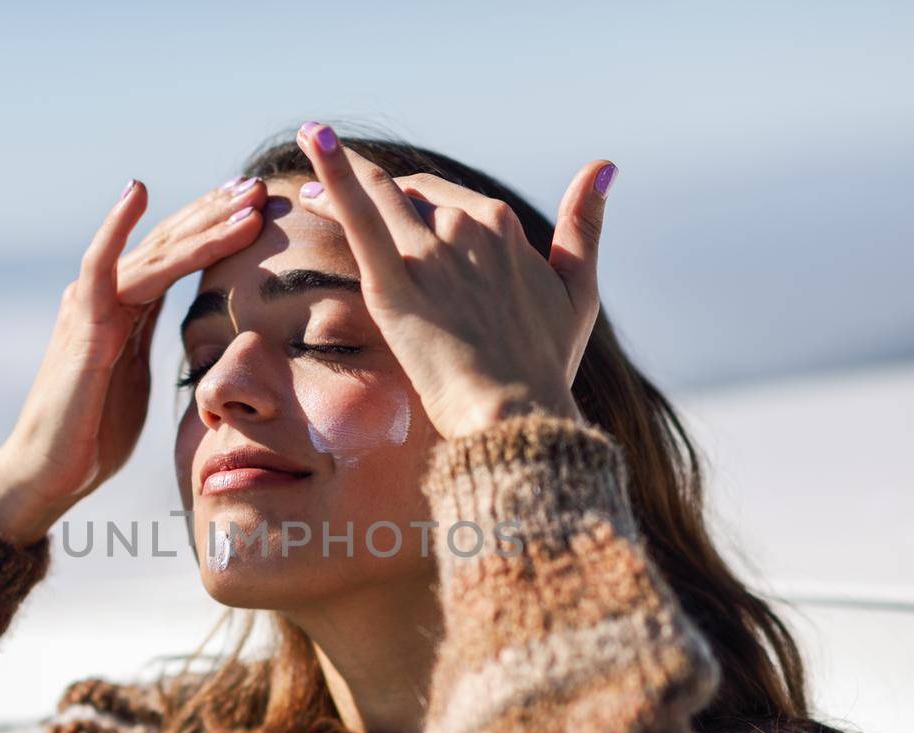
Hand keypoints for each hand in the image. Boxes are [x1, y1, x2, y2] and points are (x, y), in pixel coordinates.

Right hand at [0, 176, 267, 545]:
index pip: (177, 256)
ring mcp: (92, 306)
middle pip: (170, 242)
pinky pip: (100, 267)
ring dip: (201, 224)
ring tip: (242, 199)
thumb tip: (193, 343)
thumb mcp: (138, 380)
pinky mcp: (81, 326)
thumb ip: (155, 347)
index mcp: (127, 309)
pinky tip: (137, 192)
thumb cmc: (93, 434)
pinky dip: (116, 227)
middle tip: (260, 185)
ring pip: (154, 253)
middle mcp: (107, 295)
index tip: (257, 206)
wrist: (49, 471)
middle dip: (216, 213)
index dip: (215, 229)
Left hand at [293, 121, 613, 437]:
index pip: (445, 198)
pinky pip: (359, 218)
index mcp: (502, 226)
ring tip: (309, 148)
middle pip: (407, 195)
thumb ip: (585, 225)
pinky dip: (335, 174)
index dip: (413, 196)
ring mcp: (429, 254)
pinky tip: (313, 138)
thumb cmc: (546, 364)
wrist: (516, 413)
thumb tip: (604, 166)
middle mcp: (466, 227)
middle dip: (370, 185)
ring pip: (377, 196)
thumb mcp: (578, 289)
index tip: (388, 199)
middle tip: (323, 181)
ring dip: (338, 172)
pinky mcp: (393, 285)